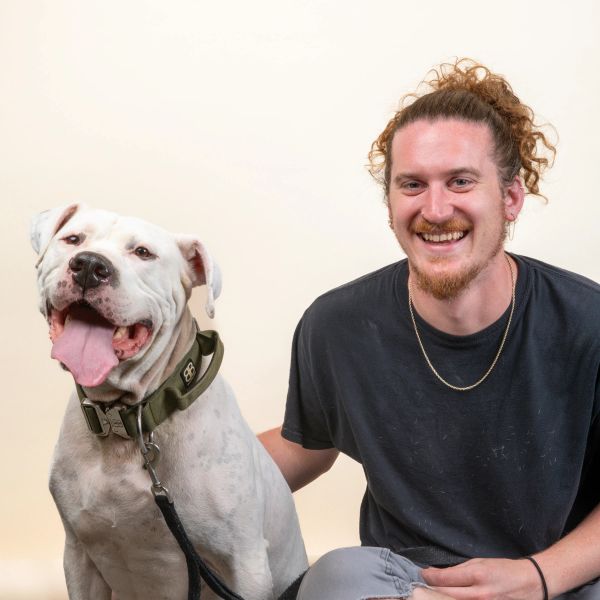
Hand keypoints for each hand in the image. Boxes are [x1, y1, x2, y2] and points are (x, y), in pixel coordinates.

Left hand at [421, 558, 545, 599]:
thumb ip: (460, 570)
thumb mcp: (480, 562)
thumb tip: (440, 575)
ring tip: (433, 594)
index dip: (429, 576)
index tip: (422, 574)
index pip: (444, 578)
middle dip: (430, 589)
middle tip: (422, 586)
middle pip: (445, 594)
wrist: (531, 582)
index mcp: (477, 575)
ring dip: (441, 599)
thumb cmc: (504, 570)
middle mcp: (480, 594)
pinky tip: (449, 599)